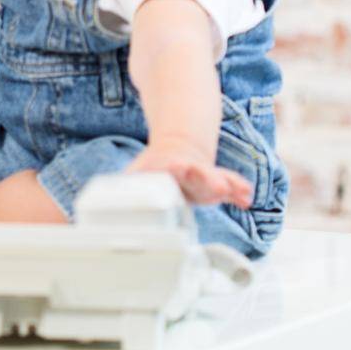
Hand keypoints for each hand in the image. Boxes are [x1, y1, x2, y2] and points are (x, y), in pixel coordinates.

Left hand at [128, 142, 253, 207]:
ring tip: (234, 190)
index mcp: (166, 167)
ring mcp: (204, 176)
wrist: (179, 151)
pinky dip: (239, 190)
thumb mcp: (142, 173)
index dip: (173, 168)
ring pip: (215, 178)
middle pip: (195, 173)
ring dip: (224, 184)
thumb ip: (130, 185)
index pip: (169, 167)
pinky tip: (246, 197)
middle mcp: (187, 170)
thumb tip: (105, 198)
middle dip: (203, 177)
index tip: (176, 166)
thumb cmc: (161, 169)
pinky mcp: (218, 182)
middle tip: (214, 183)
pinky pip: (232, 186)